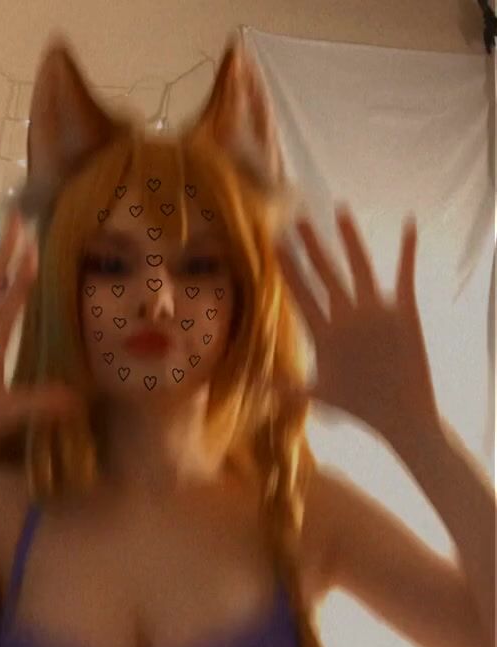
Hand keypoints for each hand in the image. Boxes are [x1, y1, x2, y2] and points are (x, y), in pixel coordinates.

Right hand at [273, 206, 440, 444]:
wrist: (401, 415)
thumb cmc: (358, 408)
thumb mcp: (319, 396)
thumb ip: (287, 388)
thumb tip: (258, 386)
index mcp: (325, 336)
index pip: (301, 294)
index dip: (289, 267)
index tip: (277, 243)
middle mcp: (348, 319)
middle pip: (326, 274)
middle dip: (311, 245)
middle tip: (299, 220)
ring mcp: (378, 313)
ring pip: (360, 267)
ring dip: (350, 238)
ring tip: (341, 212)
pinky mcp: (406, 312)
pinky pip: (405, 274)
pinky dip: (408, 249)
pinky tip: (408, 224)